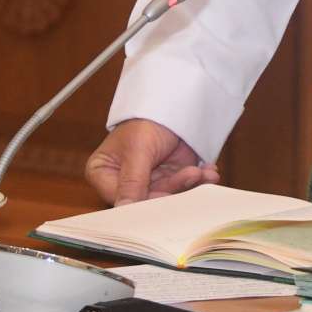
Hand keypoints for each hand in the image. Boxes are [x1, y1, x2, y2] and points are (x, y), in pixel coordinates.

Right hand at [85, 118, 219, 205]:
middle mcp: (123, 182)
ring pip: (168, 196)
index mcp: (103, 173)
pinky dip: (198, 180)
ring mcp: (148, 182)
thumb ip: (132, 181)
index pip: (120, 198)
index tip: (163, 198)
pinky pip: (184, 187)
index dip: (141, 202)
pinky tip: (208, 172)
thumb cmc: (146, 119)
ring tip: (201, 172)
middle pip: (146, 201)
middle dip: (172, 190)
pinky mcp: (169, 178)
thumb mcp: (138, 148)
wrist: (174, 102)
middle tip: (191, 177)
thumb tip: (123, 210)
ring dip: (188, 184)